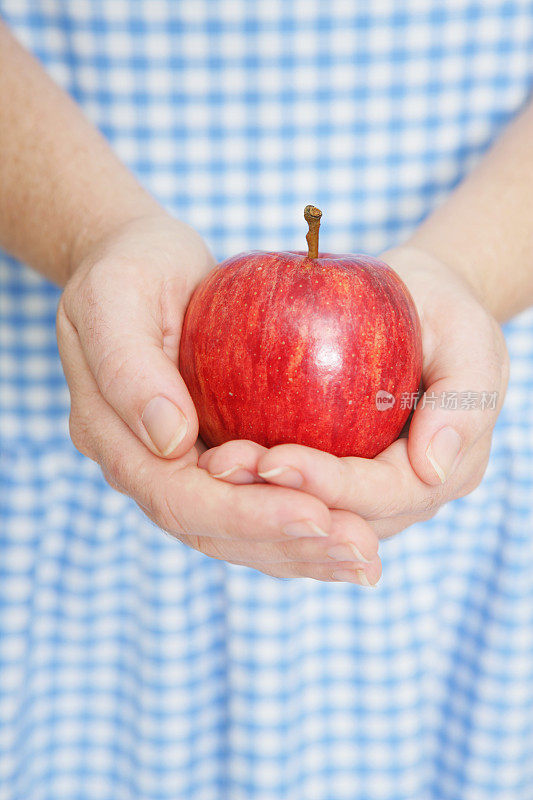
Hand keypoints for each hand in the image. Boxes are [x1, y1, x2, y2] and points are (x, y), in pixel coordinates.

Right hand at [57, 212, 380, 584]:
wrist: (139, 263)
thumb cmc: (129, 268)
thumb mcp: (115, 298)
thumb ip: (130, 369)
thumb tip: (172, 442)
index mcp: (112, 436)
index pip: (179, 498)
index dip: (246, 514)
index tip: (317, 513)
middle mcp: (143, 465)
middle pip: (213, 530)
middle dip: (287, 544)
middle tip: (360, 550)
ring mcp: (175, 466)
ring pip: (236, 532)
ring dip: (301, 551)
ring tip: (365, 557)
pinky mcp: (209, 455)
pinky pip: (254, 502)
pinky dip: (299, 526)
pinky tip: (348, 531)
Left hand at [198, 246, 508, 538]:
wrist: (419, 303)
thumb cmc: (446, 311)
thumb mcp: (471, 339)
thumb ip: (464, 402)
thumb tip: (433, 470)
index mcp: (443, 473)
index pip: (379, 495)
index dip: (326, 484)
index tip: (273, 459)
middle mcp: (403, 496)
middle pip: (335, 517)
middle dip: (277, 500)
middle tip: (221, 467)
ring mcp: (364, 490)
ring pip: (307, 513)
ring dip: (255, 497)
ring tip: (211, 465)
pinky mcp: (332, 471)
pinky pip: (291, 489)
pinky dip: (254, 481)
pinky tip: (211, 458)